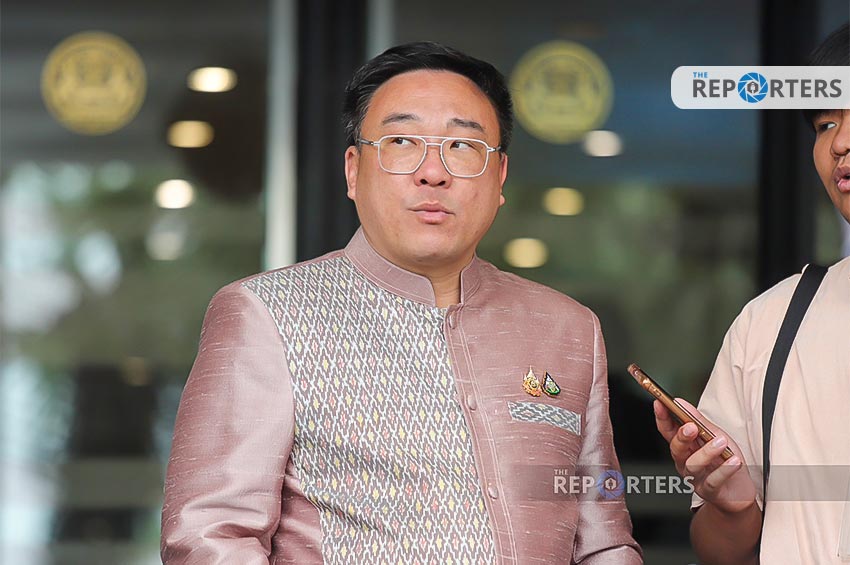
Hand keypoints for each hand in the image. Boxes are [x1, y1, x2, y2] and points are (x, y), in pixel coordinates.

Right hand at [654, 398, 756, 513]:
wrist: (739, 491)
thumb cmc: (725, 460)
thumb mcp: (714, 435)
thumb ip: (698, 420)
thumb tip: (680, 403)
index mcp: (684, 446)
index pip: (668, 430)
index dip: (662, 417)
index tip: (660, 403)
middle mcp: (685, 462)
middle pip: (676, 449)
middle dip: (681, 436)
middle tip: (690, 426)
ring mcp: (696, 477)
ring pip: (693, 465)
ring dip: (707, 452)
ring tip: (720, 442)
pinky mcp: (709, 491)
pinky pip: (712, 481)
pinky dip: (724, 470)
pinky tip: (733, 461)